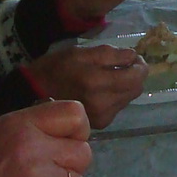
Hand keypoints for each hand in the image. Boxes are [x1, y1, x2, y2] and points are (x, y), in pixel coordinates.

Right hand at [23, 45, 145, 128]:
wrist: (36, 93)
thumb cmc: (58, 67)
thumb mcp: (81, 52)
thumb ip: (111, 54)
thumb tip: (133, 56)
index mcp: (98, 83)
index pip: (136, 77)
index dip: (140, 65)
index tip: (134, 58)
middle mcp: (103, 104)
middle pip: (136, 89)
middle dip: (135, 75)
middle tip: (124, 64)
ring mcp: (102, 117)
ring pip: (128, 98)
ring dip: (125, 86)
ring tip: (110, 76)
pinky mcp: (100, 124)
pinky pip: (118, 107)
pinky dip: (116, 96)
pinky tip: (102, 89)